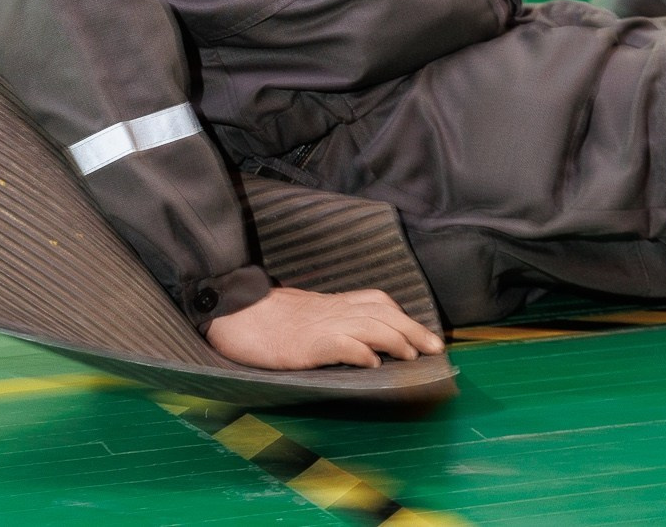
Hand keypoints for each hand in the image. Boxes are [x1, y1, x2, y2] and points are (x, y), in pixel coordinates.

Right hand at [205, 285, 444, 370]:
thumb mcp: (301, 314)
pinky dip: (360, 352)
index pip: (375, 301)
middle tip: (435, 348)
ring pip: (368, 325)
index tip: (425, 335)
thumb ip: (326, 321)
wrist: (229, 312)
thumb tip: (353, 342)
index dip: (403, 316)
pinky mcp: (304, 344)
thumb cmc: (261, 318)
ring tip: (412, 355)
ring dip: (395, 339)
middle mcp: (329, 311)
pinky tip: (373, 364)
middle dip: (412, 329)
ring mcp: (317, 325)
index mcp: (329, 304)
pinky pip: (339, 343)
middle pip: (381, 312)